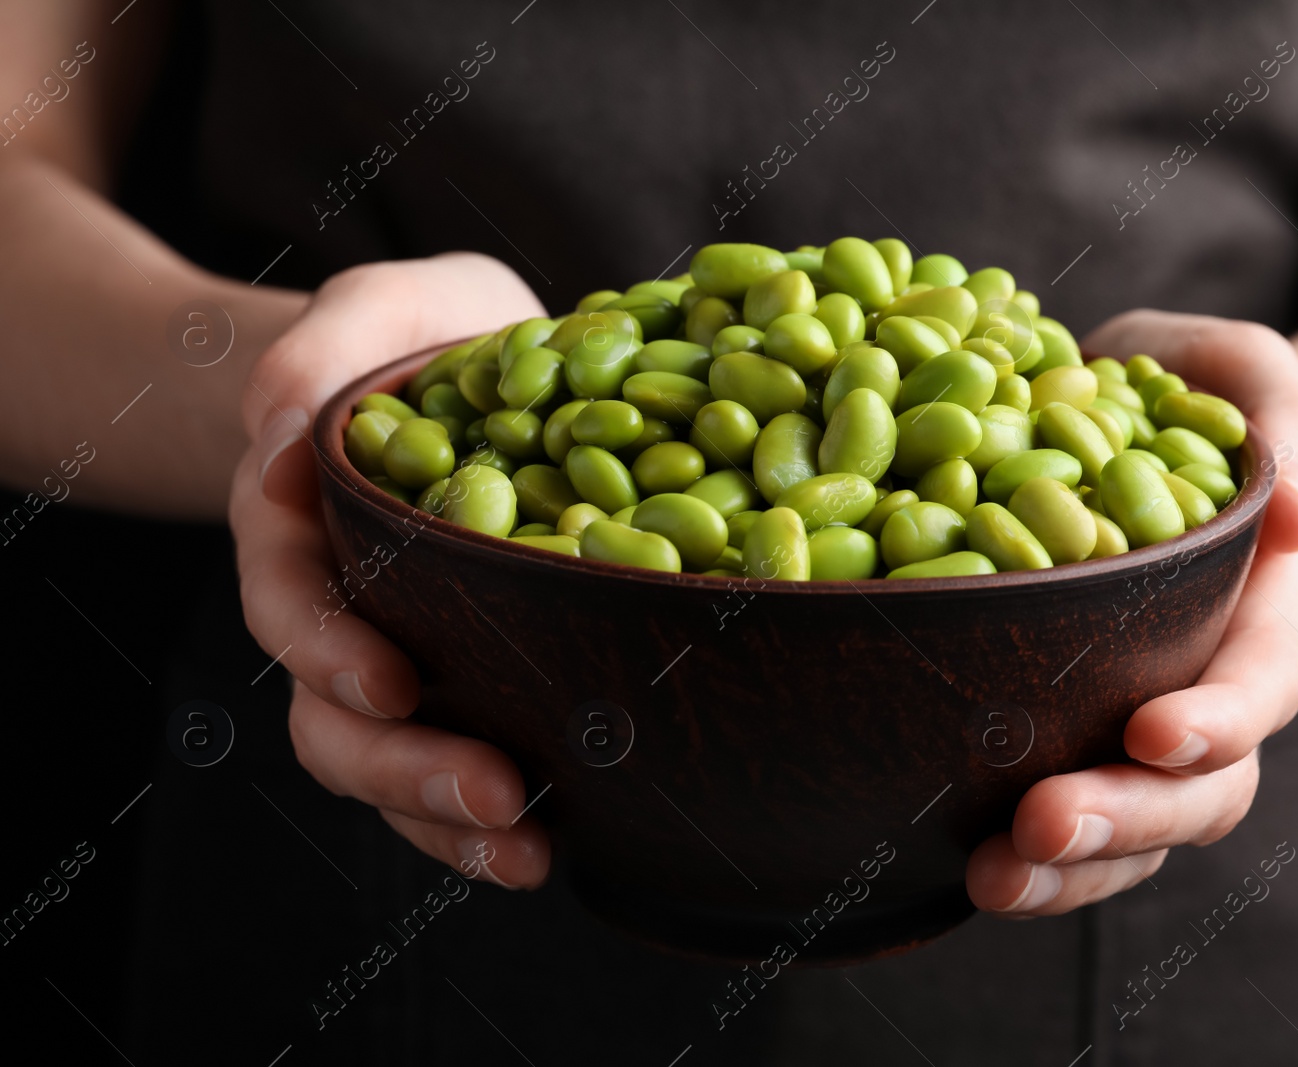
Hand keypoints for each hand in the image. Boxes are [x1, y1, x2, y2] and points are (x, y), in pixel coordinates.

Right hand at [229, 254, 551, 887]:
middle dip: (405, 766)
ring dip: (450, 819)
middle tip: (500, 793)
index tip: (398, 684)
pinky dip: (489, 821)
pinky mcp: (466, 686)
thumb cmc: (424, 335)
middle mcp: (340, 608)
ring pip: (388, 765)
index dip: (332, 649)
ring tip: (534, 850)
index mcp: (305, 521)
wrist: (466, 377)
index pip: (291, 597)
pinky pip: (456, 767)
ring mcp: (400, 657)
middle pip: (333, 714)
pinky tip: (561, 844)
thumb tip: (283, 433)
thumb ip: (330, 338)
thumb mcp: (387, 303)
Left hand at [966, 311, 1297, 914]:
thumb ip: (1286, 424)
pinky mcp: (1065, 735)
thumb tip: (1293, 513)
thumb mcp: (1247, 373)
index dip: (1216, 721)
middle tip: (1041, 826)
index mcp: (1260, 609)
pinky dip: (1021, 852)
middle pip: (1197, 790)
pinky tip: (956, 866)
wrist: (1145, 419)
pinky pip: (1056, 816)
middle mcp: (1206, 687)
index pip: (1257, 684)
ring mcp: (1134, 725)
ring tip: (993, 878)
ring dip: (1067, 869)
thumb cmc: (1203, 388)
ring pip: (1130, 831)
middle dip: (1125, 817)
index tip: (1151, 732)